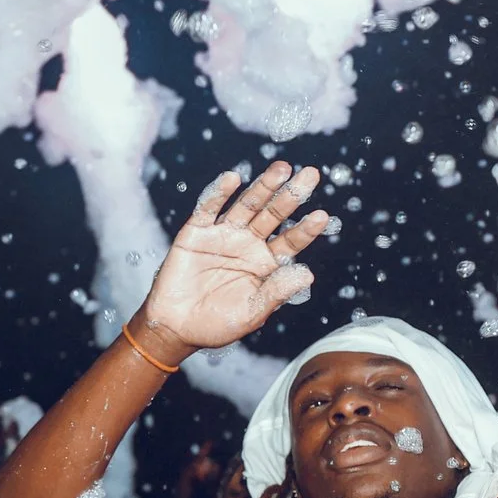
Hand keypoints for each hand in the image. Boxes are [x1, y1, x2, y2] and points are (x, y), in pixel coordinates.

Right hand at [134, 163, 333, 359]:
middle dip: (291, 194)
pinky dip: (219, 193)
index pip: (291, 241)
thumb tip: (308, 273)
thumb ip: (277, 292)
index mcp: (266, 263)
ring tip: (282, 169)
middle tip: (311, 175)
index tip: (321, 216)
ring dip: (263, 186)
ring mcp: (223, 235)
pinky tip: (233, 179)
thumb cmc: (216, 324)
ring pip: (247, 205)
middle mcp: (248, 244)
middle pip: (274, 214)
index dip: (306, 229)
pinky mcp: (196, 232)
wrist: (175, 327)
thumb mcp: (252, 312)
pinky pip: (208, 208)